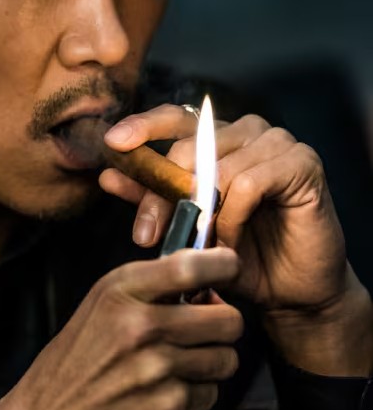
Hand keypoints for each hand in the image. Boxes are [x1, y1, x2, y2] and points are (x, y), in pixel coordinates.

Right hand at [0, 248, 242, 409]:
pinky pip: (210, 395)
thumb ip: (153, 286)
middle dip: (223, 325)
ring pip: (227, 359)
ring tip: (180, 365)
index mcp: (122, 291)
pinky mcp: (168, 409)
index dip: (223, 264)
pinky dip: (195, 397)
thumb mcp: (103, 302)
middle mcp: (141, 326)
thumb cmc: (79, 358)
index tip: (230, 268)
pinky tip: (165, 394)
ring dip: (212, 364)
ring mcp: (157, 370)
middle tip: (205, 330)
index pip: (191, 266)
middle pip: (227, 319)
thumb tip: (209, 281)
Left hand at [101, 106, 372, 373]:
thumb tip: (108, 175)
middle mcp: (247, 131)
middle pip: (188, 148)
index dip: (143, 126)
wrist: (289, 291)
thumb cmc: (239, 256)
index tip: (113, 143)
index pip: (175, 118)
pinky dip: (232, 218)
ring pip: (218, 166)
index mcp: (218, 137)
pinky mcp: (302, 162)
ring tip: (202, 248)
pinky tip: (231, 244)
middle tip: (146, 235)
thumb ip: (151, 198)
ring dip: (203, 215)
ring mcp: (277, 142)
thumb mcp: (185, 229)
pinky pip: (249, 183)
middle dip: (161, 196)